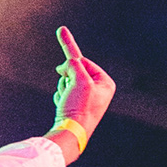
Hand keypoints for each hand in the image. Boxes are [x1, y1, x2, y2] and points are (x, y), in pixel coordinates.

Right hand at [50, 25, 115, 157]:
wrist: (70, 133)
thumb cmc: (79, 107)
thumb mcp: (79, 79)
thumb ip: (74, 64)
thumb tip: (65, 65)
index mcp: (106, 83)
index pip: (85, 62)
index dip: (73, 62)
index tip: (62, 33)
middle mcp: (98, 90)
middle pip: (75, 70)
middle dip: (66, 76)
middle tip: (67, 75)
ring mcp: (86, 98)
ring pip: (67, 81)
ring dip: (62, 87)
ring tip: (68, 101)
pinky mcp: (75, 105)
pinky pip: (63, 92)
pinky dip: (60, 96)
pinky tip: (64, 106)